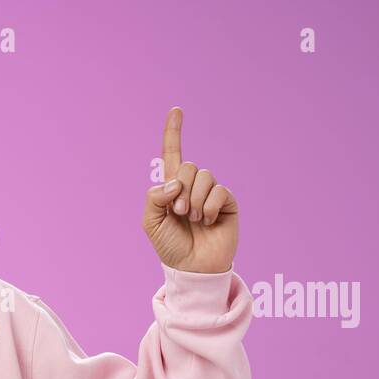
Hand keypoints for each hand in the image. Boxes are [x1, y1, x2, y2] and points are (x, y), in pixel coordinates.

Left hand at [142, 107, 238, 273]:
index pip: (173, 154)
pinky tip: (208, 221)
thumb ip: (154, 197)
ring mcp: (211, 193)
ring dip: (194, 200)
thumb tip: (175, 182)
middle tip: (179, 214)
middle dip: (180, 190)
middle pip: (188, 166)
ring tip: (194, 220)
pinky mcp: (227, 202)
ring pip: (204, 176)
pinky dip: (209, 207)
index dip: (174, 132)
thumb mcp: (151, 223)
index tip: (176, 110)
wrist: (192, 268)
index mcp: (172, 188)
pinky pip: (218, 190)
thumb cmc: (171, 247)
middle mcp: (192, 186)